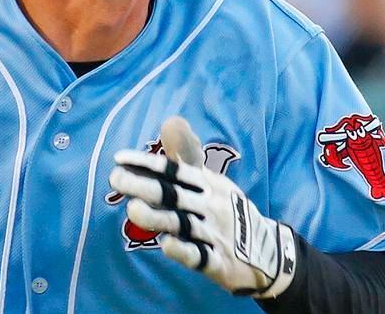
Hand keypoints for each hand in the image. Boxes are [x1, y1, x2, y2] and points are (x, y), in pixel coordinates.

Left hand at [109, 117, 296, 298]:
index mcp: (206, 185)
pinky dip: (184, 251)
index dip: (147, 163)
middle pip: (173, 195)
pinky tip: (166, 245)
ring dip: (158, 217)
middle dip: (144, 185)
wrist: (268, 252)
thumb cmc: (226, 209)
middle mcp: (209, 206)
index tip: (119, 158)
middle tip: (116, 178)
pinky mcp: (218, 263)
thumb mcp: (210, 181)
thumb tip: (171, 121)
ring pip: (183, 224)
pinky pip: (200, 257)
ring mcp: (214, 235)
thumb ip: (186, 156)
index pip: (174, 171)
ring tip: (132, 209)